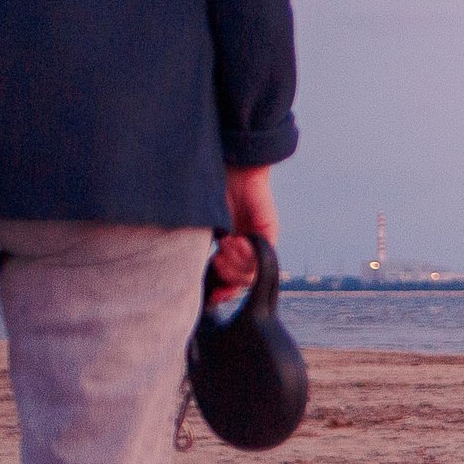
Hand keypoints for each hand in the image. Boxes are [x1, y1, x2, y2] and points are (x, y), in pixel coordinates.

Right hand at [212, 165, 276, 302]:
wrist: (231, 167)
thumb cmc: (214, 193)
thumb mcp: (207, 228)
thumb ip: (205, 248)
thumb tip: (194, 271)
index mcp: (235, 250)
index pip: (236, 283)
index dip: (226, 293)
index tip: (214, 296)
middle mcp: (250, 249)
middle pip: (245, 281)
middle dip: (228, 276)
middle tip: (217, 260)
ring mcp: (261, 241)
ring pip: (254, 271)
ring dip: (235, 264)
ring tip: (224, 247)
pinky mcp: (269, 231)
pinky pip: (262, 254)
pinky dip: (246, 253)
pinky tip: (234, 241)